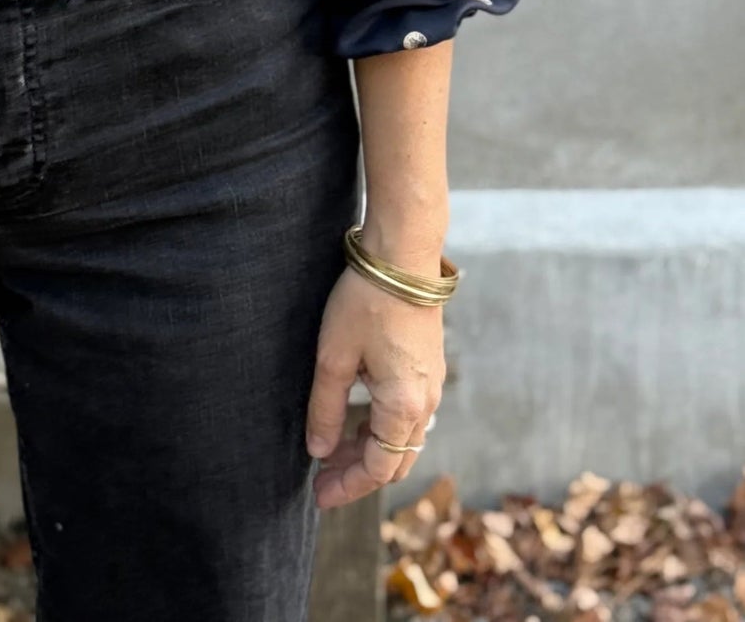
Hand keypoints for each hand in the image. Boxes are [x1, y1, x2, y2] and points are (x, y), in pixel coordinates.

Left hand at [304, 264, 442, 508]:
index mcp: (404, 406)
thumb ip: (326, 409)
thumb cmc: (366, 302)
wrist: (404, 256)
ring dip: (369, 448)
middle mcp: (426, 402)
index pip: (379, 468)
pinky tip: (355, 416)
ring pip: (403, 437)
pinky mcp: (429, 365)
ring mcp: (432, 384)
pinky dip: (382, 425)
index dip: (348, 486)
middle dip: (359, 472)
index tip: (319, 495)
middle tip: (322, 478)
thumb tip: (319, 452)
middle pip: (395, 458)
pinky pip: (408, 413)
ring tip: (331, 448)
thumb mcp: (334, 357)